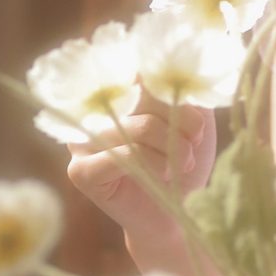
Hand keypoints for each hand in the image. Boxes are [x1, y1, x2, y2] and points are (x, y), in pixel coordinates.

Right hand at [65, 80, 216, 249]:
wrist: (176, 213)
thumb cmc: (183, 160)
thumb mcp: (194, 116)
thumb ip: (186, 89)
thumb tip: (188, 61)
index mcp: (116, 90)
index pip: (136, 64)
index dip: (167, 79)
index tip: (189, 101)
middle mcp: (93, 109)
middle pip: (142, 93)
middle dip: (179, 117)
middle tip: (194, 138)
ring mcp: (82, 140)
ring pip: (138, 126)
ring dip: (172, 146)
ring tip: (184, 162)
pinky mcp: (81, 170)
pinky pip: (124, 155)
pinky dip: (153, 164)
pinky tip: (163, 175)